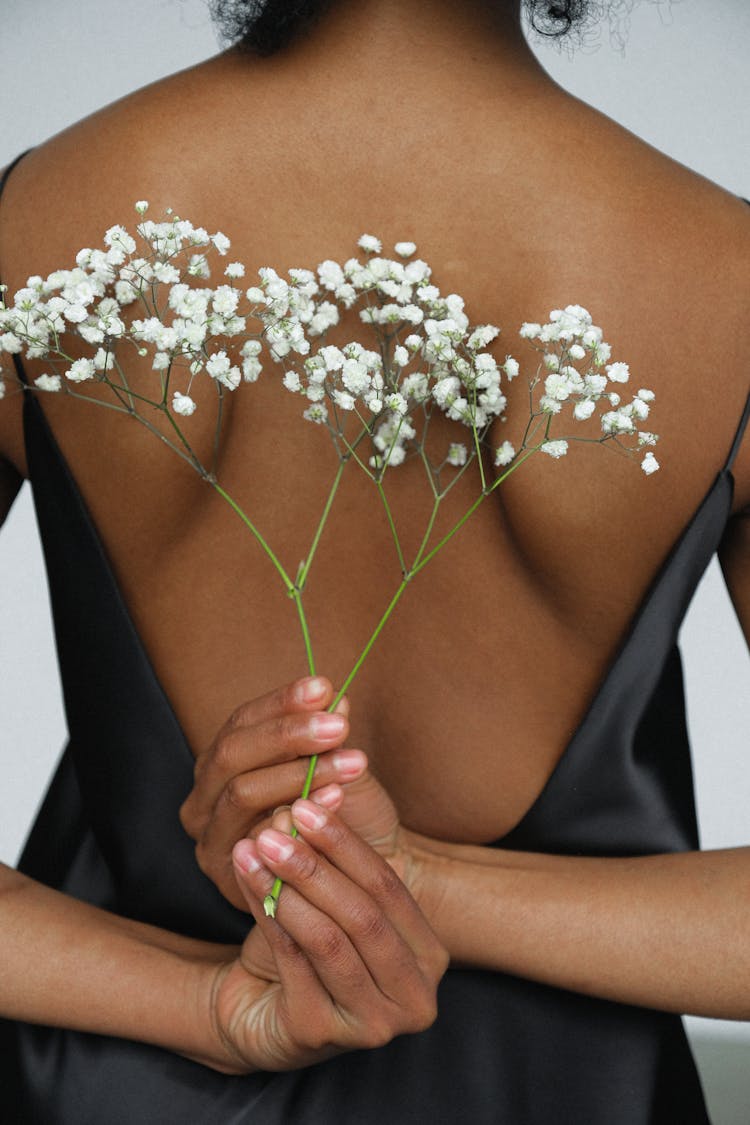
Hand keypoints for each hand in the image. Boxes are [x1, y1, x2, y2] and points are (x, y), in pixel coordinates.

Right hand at [180, 676, 401, 909]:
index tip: (322, 687)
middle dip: (287, 734)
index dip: (280, 702)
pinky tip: (335, 798)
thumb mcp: (335, 766)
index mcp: (222, 761)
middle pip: (232, 753)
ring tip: (350, 762)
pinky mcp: (227, 875)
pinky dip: (299, 814)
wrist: (355, 879)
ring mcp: (211, 837)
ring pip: (242, 793)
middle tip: (338, 726)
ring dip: (300, 773)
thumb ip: (329, 736)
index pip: (242, 720)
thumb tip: (334, 698)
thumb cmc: (341, 815)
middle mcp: (205, 796)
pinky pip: (257, 837)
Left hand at [207, 797, 448, 1071]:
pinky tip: (245, 879)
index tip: (307, 802)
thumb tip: (314, 797)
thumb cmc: (310, 946)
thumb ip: (336, 860)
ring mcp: (372, 1026)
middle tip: (277, 826)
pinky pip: (293, 963)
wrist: (261, 1008)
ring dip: (288, 886)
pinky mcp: (323, 1036)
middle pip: (363, 915)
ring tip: (257, 847)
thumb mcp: (335, 900)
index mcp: (430, 957)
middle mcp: (414, 999)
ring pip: (329, 939)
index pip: (389, 888)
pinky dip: (267, 913)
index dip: (345, 843)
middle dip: (316, 865)